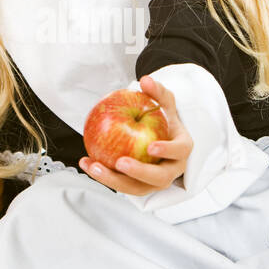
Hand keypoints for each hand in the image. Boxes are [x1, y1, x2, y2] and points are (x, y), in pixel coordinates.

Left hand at [79, 75, 193, 194]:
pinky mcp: (137, 186)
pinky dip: (103, 176)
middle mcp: (171, 170)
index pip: (179, 151)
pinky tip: (86, 163)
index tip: (151, 146)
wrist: (160, 139)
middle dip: (139, 172)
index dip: (167, 151)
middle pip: (158, 178)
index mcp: (181, 150)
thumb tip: (145, 80)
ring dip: (113, 180)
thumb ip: (156, 91)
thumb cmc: (163, 121)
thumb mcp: (163, 104)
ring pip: (136, 188)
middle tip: (120, 163)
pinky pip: (120, 184)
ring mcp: (154, 182)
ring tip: (94, 167)